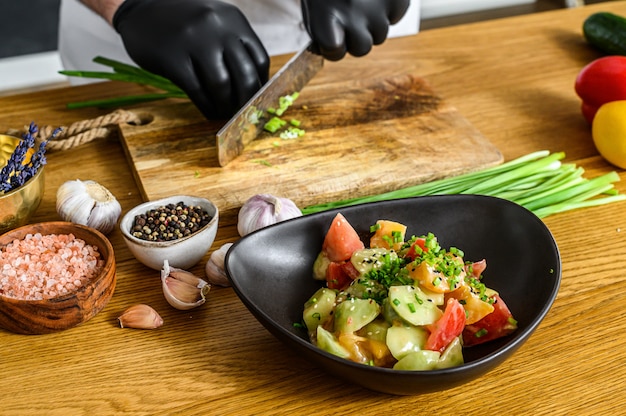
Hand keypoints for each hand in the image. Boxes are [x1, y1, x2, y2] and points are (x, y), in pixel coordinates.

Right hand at [113, 0, 269, 118]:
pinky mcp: (173, 58)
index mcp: (233, 20)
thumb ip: (233, 45)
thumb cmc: (182, 21)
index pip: (260, 60)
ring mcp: (194, 41)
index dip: (261, 85)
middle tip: (243, 114)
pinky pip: (197, 90)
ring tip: (224, 114)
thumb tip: (253, 85)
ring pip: (222, 85)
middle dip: (246, 100)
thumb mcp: (214, 22)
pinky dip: (206, 106)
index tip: (256, 100)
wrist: (139, 7)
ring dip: (225, 106)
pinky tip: (208, 111)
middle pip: (245, 74)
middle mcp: (217, 28)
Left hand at [301, 0, 409, 60]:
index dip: (335, 47)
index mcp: (324, 17)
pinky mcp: (397, 0)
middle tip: (351, 15)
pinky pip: (396, 16)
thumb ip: (323, 27)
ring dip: (373, 22)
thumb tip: (336, 48)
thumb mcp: (317, 3)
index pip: (334, 52)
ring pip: (380, 34)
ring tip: (363, 0)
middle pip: (362, 49)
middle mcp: (351, 15)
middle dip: (357, 37)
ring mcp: (376, 9)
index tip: (333, 36)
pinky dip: (390, 7)